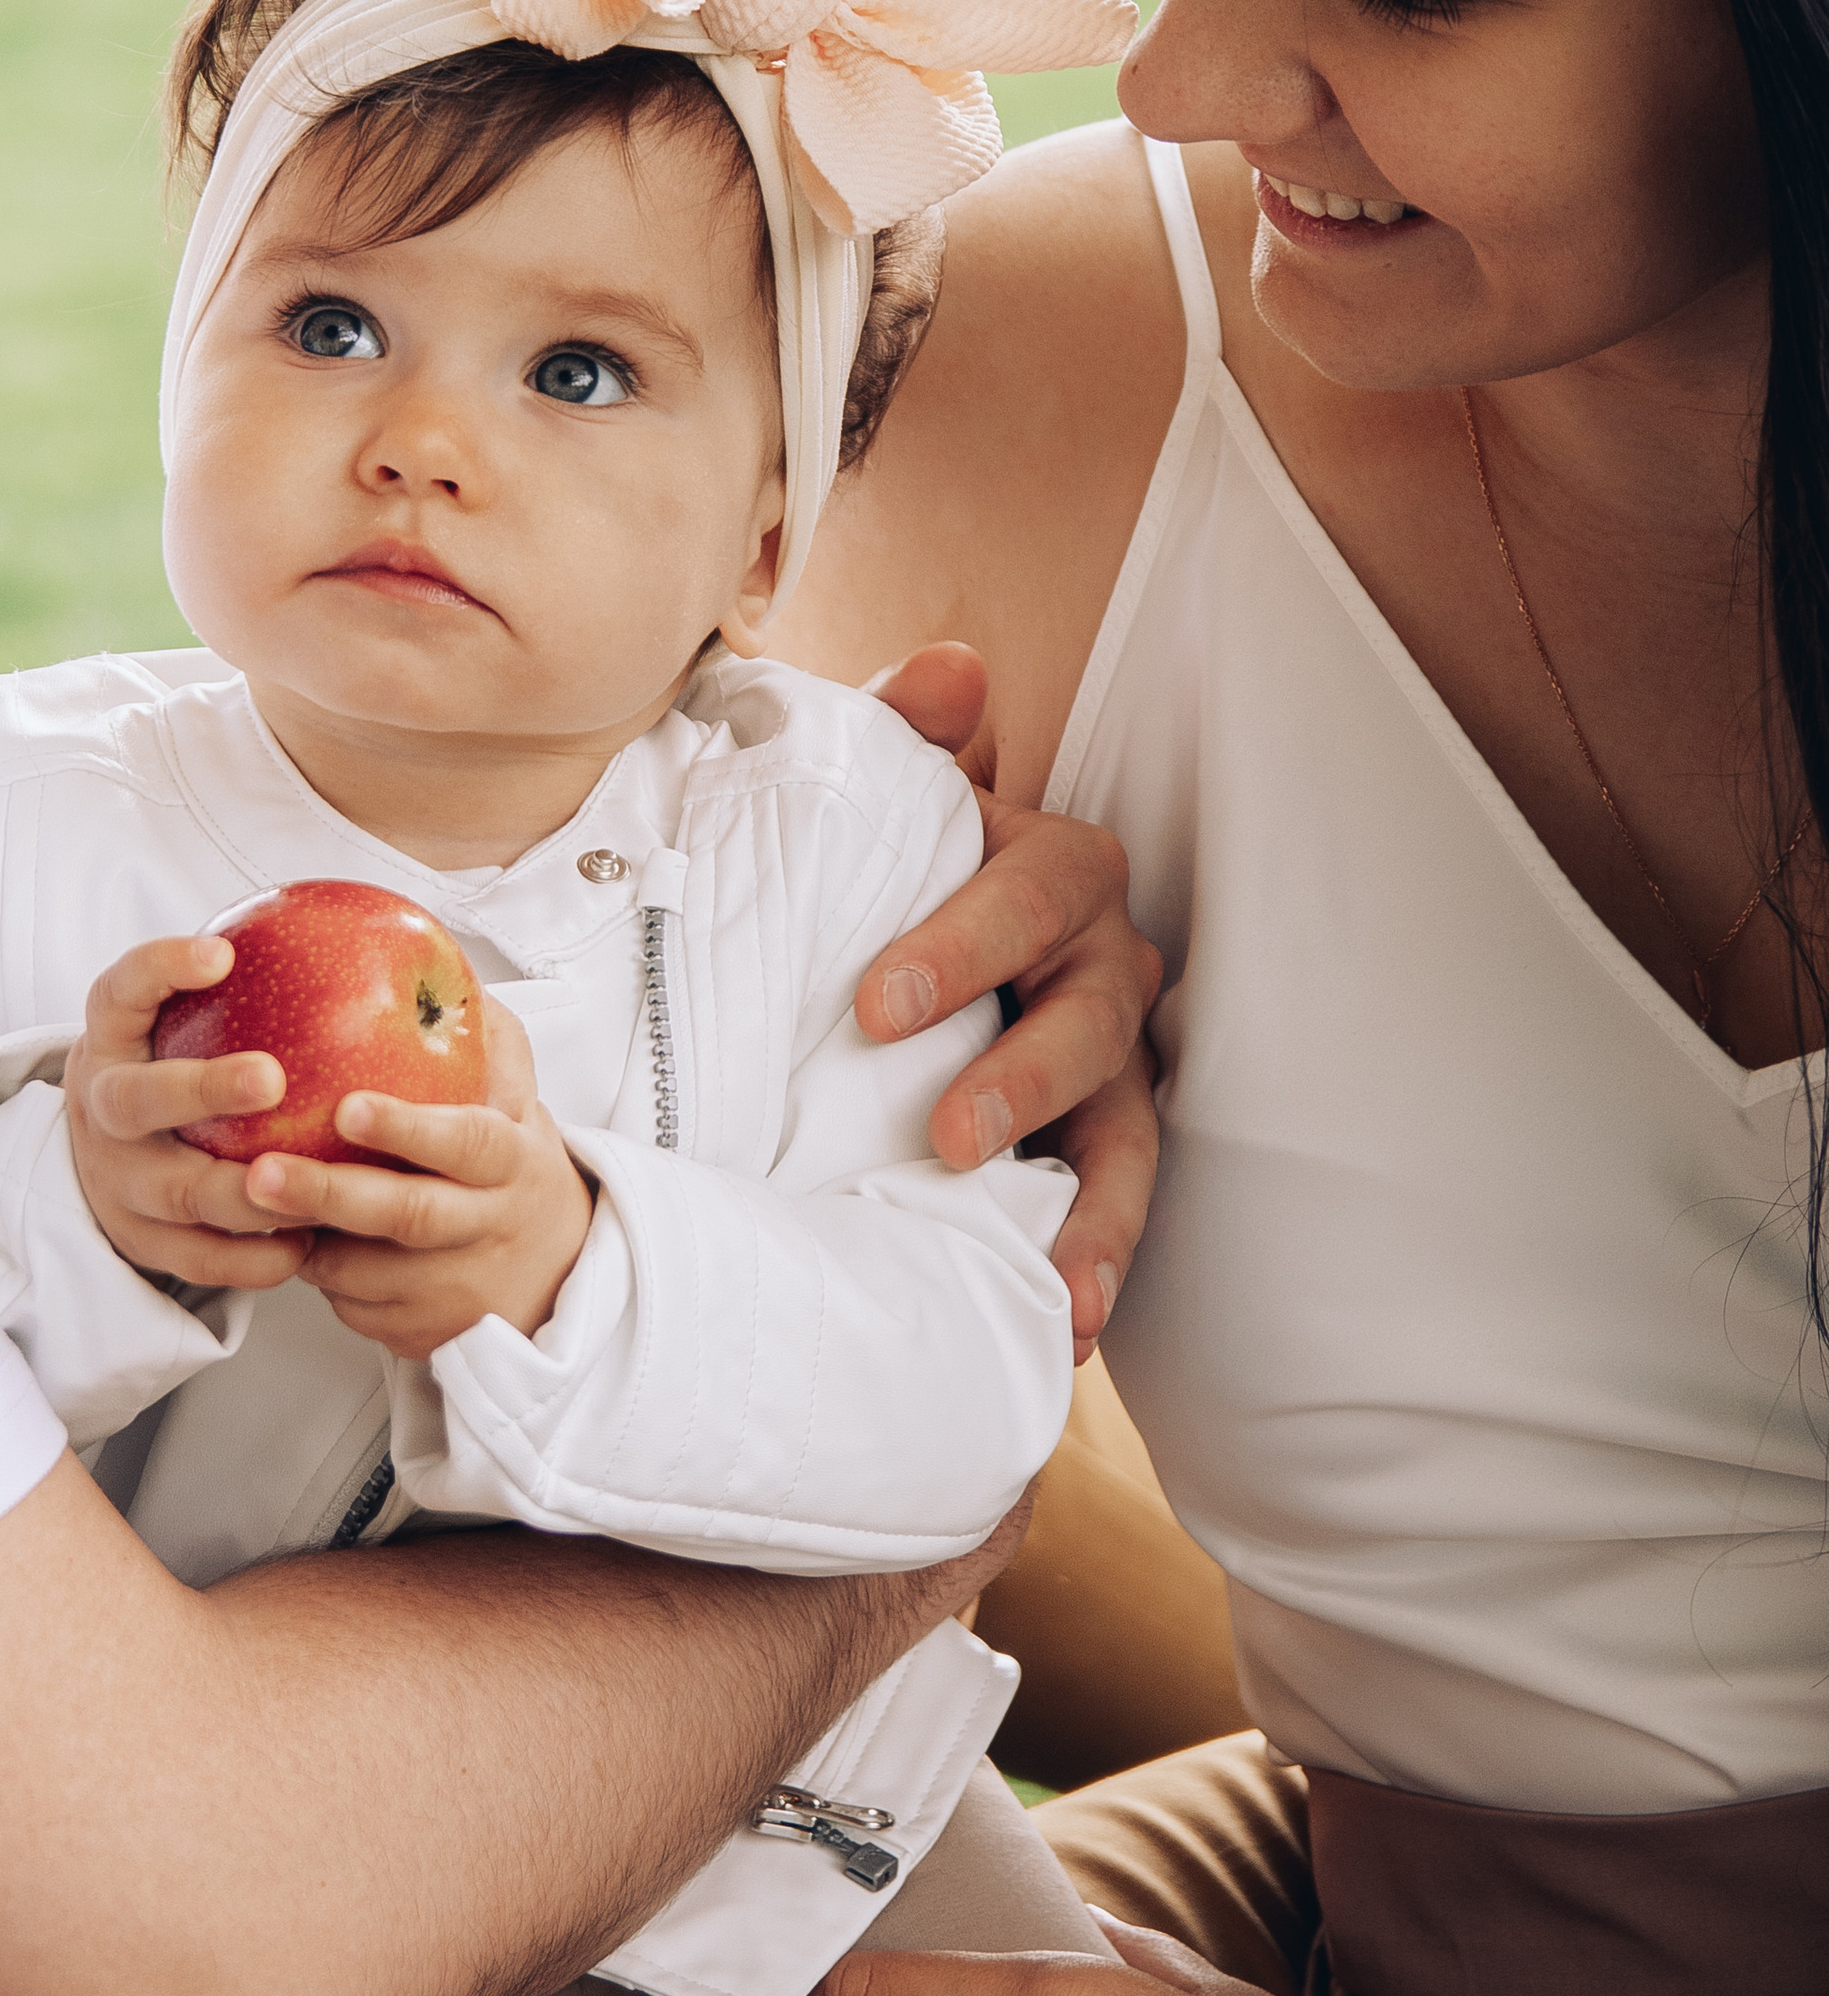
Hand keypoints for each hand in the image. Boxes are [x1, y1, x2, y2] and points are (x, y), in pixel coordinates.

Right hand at [62, 934, 318, 1295]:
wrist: (106, 1151)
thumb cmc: (173, 1062)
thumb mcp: (182, 1016)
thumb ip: (249, 979)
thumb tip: (376, 927)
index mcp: (112, 1039)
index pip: (120, 990)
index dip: (161, 970)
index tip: (222, 954)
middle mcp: (103, 1109)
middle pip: (138, 1101)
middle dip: (202, 1089)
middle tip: (272, 1077)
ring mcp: (117, 1181)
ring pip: (175, 1192)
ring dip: (244, 1191)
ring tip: (312, 1180)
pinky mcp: (141, 1241)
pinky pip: (197, 1259)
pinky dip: (252, 1256)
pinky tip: (307, 1242)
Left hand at [239, 988, 596, 1359]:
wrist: (555, 1274)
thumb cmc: (510, 1164)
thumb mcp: (517, 1095)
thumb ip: (480, 1030)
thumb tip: (433, 953)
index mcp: (509, 1162)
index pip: (465, 1144)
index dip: (409, 1129)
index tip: (348, 1107)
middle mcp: (484, 1228)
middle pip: (406, 1217)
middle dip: (328, 1195)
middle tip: (260, 1172)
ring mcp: (451, 1290)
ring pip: (362, 1270)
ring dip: (306, 1238)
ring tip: (254, 1201)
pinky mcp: (418, 1334)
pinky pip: (348, 1304)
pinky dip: (315, 1272)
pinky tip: (290, 1240)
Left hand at [864, 643, 1162, 1358]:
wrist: (865, 944)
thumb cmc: (879, 863)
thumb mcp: (879, 795)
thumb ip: (903, 735)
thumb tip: (950, 672)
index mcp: (1049, 868)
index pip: (1036, 890)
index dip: (967, 941)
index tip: (877, 1003)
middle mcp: (1098, 961)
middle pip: (1095, 1016)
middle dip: (1027, 1077)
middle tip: (948, 1136)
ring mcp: (1105, 1060)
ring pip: (1130, 1128)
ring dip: (1098, 1208)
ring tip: (1056, 1285)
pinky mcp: (1087, 1141)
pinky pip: (1107, 1200)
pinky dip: (1093, 1259)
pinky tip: (1063, 1323)